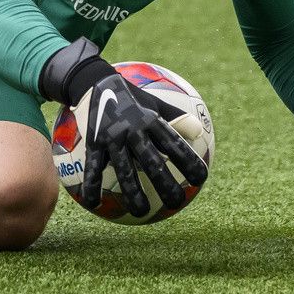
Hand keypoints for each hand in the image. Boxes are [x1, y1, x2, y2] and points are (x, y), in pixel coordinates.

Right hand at [80, 73, 207, 216]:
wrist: (94, 80)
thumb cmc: (131, 95)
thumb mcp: (155, 101)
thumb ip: (176, 118)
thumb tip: (201, 131)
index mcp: (151, 121)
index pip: (174, 144)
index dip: (188, 161)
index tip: (201, 179)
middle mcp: (133, 130)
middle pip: (152, 162)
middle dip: (165, 184)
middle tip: (177, 203)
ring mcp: (112, 138)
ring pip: (124, 170)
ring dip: (132, 193)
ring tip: (141, 213)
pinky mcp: (94, 142)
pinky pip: (93, 168)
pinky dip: (92, 186)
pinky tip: (94, 204)